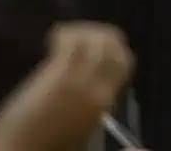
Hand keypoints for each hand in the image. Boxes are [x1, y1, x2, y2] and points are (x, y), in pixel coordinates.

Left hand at [0, 22, 133, 150]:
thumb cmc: (46, 144)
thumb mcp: (80, 123)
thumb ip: (90, 99)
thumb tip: (92, 76)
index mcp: (106, 102)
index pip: (125, 62)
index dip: (115, 46)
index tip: (98, 42)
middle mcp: (99, 90)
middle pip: (116, 48)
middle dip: (103, 34)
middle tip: (82, 34)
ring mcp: (80, 83)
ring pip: (99, 42)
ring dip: (84, 31)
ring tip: (66, 35)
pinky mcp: (58, 77)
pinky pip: (72, 44)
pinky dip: (66, 33)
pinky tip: (54, 37)